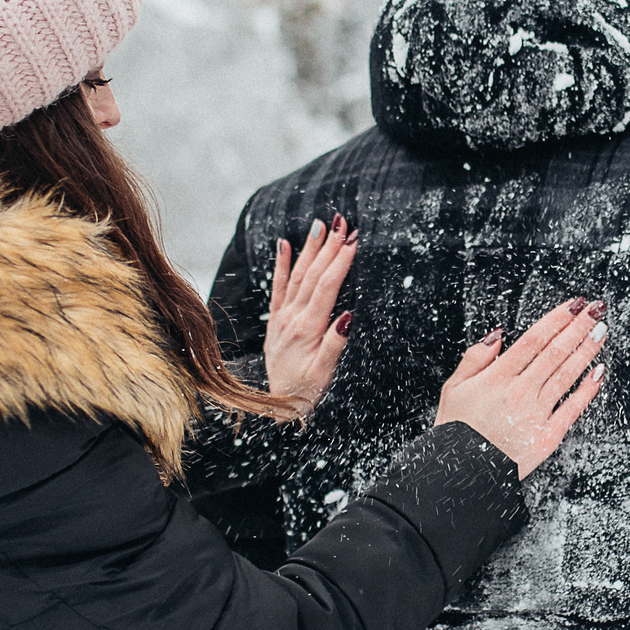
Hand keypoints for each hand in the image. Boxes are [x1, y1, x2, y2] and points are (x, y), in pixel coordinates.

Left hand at [264, 215, 358, 410]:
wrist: (278, 407)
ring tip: (320, 225)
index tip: (353, 239)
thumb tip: (348, 315)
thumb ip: (335, 343)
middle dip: (328, 246)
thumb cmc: (306, 392)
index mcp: (307, 328)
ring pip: (297, 276)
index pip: (326, 287)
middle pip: (313, 275)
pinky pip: (278, 287)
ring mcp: (282, 317)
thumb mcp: (326, 372)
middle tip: (342, 222)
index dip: (340, 261)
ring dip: (309, 249)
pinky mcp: (276, 321)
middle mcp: (292, 318)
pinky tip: (284, 245)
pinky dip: (282, 265)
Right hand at [434, 299, 607, 478]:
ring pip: (567, 375)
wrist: (462, 475)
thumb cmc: (456, 432)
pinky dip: (587, 390)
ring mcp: (536, 414)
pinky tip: (599, 374)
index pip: (535, 339)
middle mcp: (520, 392)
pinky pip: (572, 409)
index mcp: (497, 377)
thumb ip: (475, 358)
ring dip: (587, 351)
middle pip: (555, 351)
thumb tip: (498, 335)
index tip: (574, 305)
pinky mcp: (546, 437)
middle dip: (579, 327)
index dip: (557, 318)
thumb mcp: (453, 388)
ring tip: (601, 332)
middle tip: (596, 309)